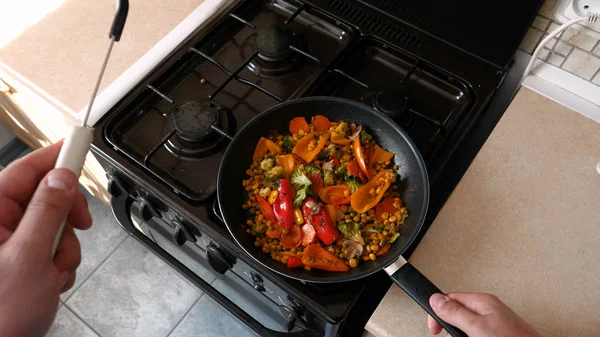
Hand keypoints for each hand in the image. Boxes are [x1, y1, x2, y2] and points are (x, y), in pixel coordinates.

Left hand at [0, 142, 91, 336]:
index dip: (54, 156)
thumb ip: (48, 212)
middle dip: (66, 217)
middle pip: (46, 197)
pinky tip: (49, 280)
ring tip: (52, 272)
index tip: (79, 143)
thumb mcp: (28, 257)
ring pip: (55, 224)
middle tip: (78, 227)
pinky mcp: (21, 259)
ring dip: (64, 248)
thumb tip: (62, 178)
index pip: (25, 171)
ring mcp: (10, 243)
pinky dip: (59, 262)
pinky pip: (53, 246)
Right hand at [427, 293, 541, 336]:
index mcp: (483, 301)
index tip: (435, 327)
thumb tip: (436, 299)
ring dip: (462, 334)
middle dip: (451, 326)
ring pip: (467, 326)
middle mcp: (489, 310)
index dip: (439, 311)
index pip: (450, 298)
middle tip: (448, 335)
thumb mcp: (477, 327)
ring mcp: (494, 323)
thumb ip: (456, 312)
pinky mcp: (497, 334)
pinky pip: (477, 333)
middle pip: (458, 312)